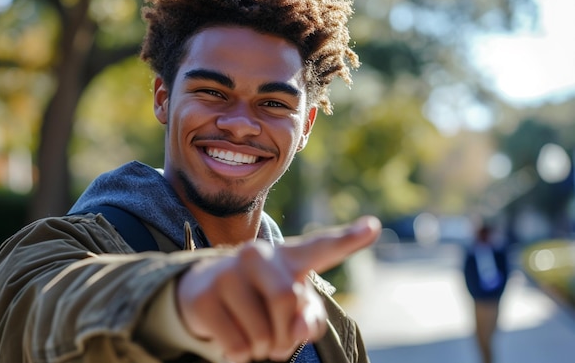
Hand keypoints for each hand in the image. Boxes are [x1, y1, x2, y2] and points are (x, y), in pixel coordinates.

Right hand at [176, 215, 380, 362]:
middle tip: (277, 341)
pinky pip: (237, 346)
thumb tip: (299, 329)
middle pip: (287, 301)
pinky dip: (240, 355)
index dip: (349, 239)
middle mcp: (257, 255)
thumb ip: (308, 318)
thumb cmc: (260, 300)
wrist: (204, 293)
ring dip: (263, 349)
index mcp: (287, 256)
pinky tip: (231, 338)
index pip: (321, 247)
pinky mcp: (203, 296)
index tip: (373, 226)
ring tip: (253, 336)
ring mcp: (226, 272)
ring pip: (262, 333)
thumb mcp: (290, 309)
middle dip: (286, 335)